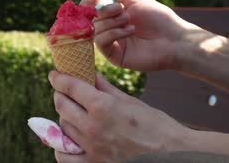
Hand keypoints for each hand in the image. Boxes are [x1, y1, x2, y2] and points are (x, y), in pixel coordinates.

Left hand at [49, 71, 188, 162]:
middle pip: (62, 106)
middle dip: (61, 95)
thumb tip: (89, 74)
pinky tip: (68, 140)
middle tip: (64, 92)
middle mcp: (93, 128)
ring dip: (64, 118)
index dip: (59, 78)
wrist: (174, 155)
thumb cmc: (157, 126)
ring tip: (72, 114)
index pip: (70, 87)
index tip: (54, 75)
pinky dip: (62, 147)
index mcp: (102, 107)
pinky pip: (64, 157)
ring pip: (62, 128)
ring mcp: (91, 148)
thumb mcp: (130, 102)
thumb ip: (105, 88)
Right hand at [81, 0, 192, 71]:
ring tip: (130, 21)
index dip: (88, 1)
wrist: (174, 40)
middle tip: (120, 8)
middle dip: (104, 10)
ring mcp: (110, 42)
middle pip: (89, 18)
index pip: (89, 7)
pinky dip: (113, 33)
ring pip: (94, 29)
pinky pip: (100, 42)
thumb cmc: (158, 18)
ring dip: (112, 21)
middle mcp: (108, 28)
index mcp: (112, 14)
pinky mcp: (113, 55)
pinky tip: (130, 31)